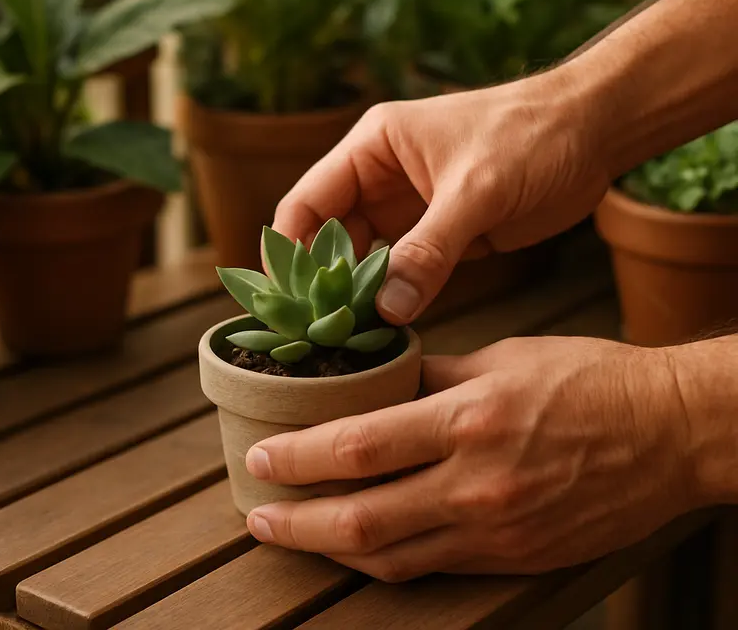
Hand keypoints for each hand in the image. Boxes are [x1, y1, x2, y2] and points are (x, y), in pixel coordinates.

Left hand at [243, 337, 698, 581]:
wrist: (668, 431)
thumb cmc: (588, 378)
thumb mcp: (503, 356)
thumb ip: (433, 375)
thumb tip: (379, 383)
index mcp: (469, 417)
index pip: (360, 444)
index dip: (299, 456)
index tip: (261, 457)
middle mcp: (476, 481)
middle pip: (362, 517)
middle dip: (296, 519)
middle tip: (255, 512)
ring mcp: (496, 528)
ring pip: (391, 556)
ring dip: (330, 549)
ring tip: (292, 534)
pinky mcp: (515, 555)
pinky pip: (434, 567)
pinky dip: (386, 560)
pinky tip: (360, 548)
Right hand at [272, 72, 609, 324]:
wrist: (592, 133)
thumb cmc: (531, 135)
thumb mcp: (475, 190)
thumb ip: (429, 250)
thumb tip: (386, 309)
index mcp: (373, 148)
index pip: (308, 201)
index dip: (290, 249)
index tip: (284, 300)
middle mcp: (382, 180)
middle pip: (331, 238)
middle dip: (323, 283)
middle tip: (315, 333)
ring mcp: (411, 211)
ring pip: (366, 261)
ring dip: (359, 297)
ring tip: (345, 340)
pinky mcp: (441, 237)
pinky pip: (404, 274)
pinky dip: (394, 300)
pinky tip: (385, 331)